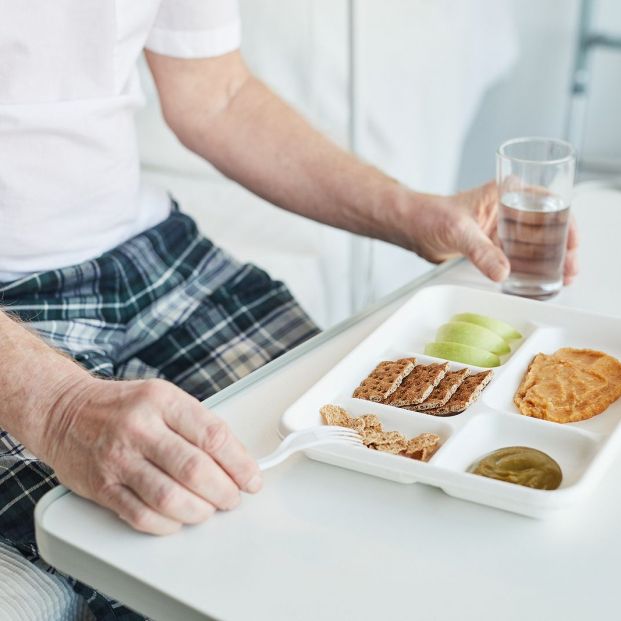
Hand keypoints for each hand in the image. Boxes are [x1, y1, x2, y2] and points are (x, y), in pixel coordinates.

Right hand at [40, 377, 261, 533]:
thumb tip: (236, 460)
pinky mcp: (102, 486)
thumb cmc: (123, 406)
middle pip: (195, 469)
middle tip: (232, 498)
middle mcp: (140, 427)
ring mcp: (118, 458)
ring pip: (170, 497)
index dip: (240, 463)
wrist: (65, 412)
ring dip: (199, 511)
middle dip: (224, 491)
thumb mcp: (164, 397)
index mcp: (163, 400)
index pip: (213, 435)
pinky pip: (141, 516)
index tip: (252, 478)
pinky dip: (168, 524)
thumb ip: (197, 425)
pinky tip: (178, 518)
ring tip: (208, 509)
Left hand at [401, 181, 577, 283]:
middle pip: (546, 226)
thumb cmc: (430, 215)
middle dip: (561, 247)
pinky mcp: (492, 245)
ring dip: (548, 260)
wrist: (410, 228)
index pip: (547, 203)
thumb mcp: (459, 231)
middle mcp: (508, 208)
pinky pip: (517, 257)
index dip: (566, 223)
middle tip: (569, 268)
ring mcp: (501, 228)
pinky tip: (538, 281)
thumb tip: (503, 272)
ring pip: (534, 244)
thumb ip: (481, 252)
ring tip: (561, 278)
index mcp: (506, 192)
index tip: (572, 244)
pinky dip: (528, 268)